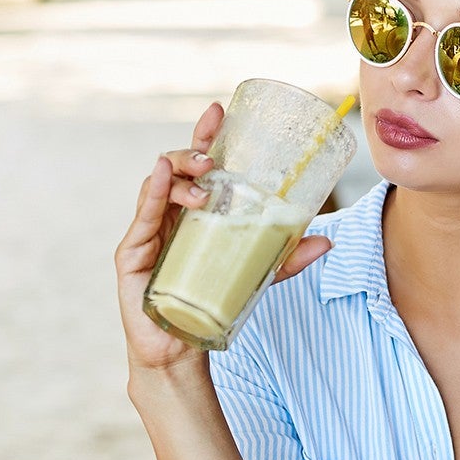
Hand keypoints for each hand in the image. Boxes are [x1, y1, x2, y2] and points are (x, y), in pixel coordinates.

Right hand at [115, 102, 332, 372]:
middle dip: (193, 150)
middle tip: (212, 152)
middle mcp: (168, 214)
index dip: (205, 136)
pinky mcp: (132, 253)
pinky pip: (142, 216)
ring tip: (204, 178)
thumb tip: (327, 240)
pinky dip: (153, 192)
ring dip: (181, 174)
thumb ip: (286, 258)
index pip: (196, 165)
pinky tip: (162, 175)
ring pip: (158, 185)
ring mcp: (147, 231)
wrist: (181, 347)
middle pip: (174, 167)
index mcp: (193, 211)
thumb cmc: (212, 303)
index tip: (219, 112)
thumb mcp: (256, 276)